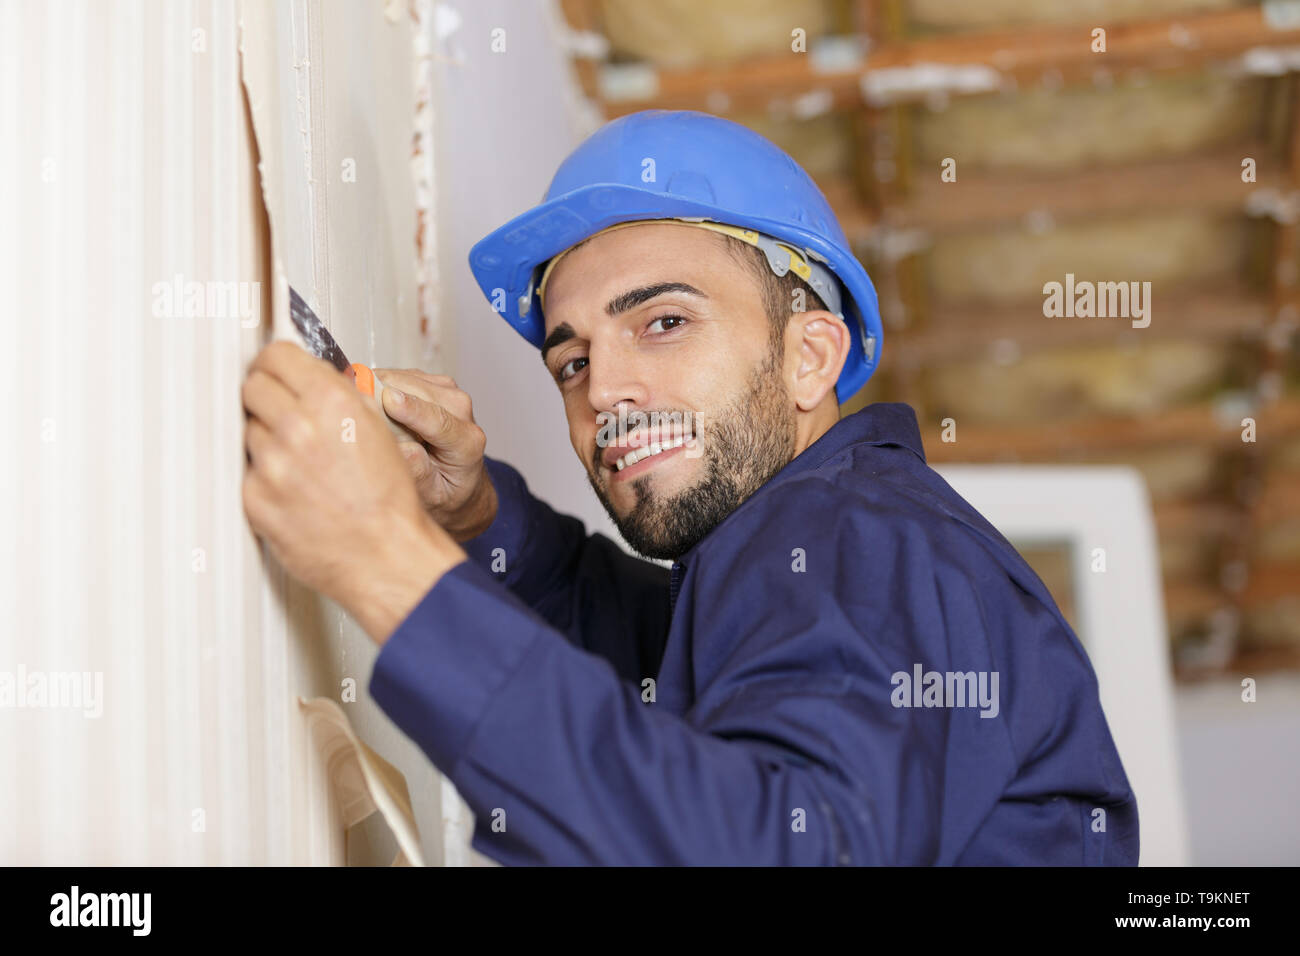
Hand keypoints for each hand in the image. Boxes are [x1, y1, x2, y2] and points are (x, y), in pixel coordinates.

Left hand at [242, 342, 466, 642]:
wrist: (384, 555)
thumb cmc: (387, 500)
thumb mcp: (377, 430)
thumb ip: (340, 396)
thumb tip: (310, 375)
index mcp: (331, 402)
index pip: (275, 355)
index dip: (276, 362)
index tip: (277, 371)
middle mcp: (297, 427)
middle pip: (252, 386)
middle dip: (267, 395)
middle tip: (284, 413)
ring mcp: (271, 464)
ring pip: (249, 430)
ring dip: (268, 439)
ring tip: (300, 463)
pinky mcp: (255, 498)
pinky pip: (249, 472)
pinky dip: (266, 478)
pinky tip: (295, 490)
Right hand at [374, 368, 497, 540]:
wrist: (461, 481)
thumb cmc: (446, 491)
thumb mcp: (433, 496)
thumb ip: (418, 474)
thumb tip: (397, 449)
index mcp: (467, 442)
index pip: (439, 421)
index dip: (412, 409)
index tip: (389, 400)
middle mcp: (462, 410)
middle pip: (416, 392)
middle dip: (381, 397)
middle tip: (350, 414)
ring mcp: (448, 391)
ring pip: (403, 378)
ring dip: (377, 391)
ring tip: (361, 415)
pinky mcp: (431, 381)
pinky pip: (397, 376)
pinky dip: (379, 386)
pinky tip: (372, 407)